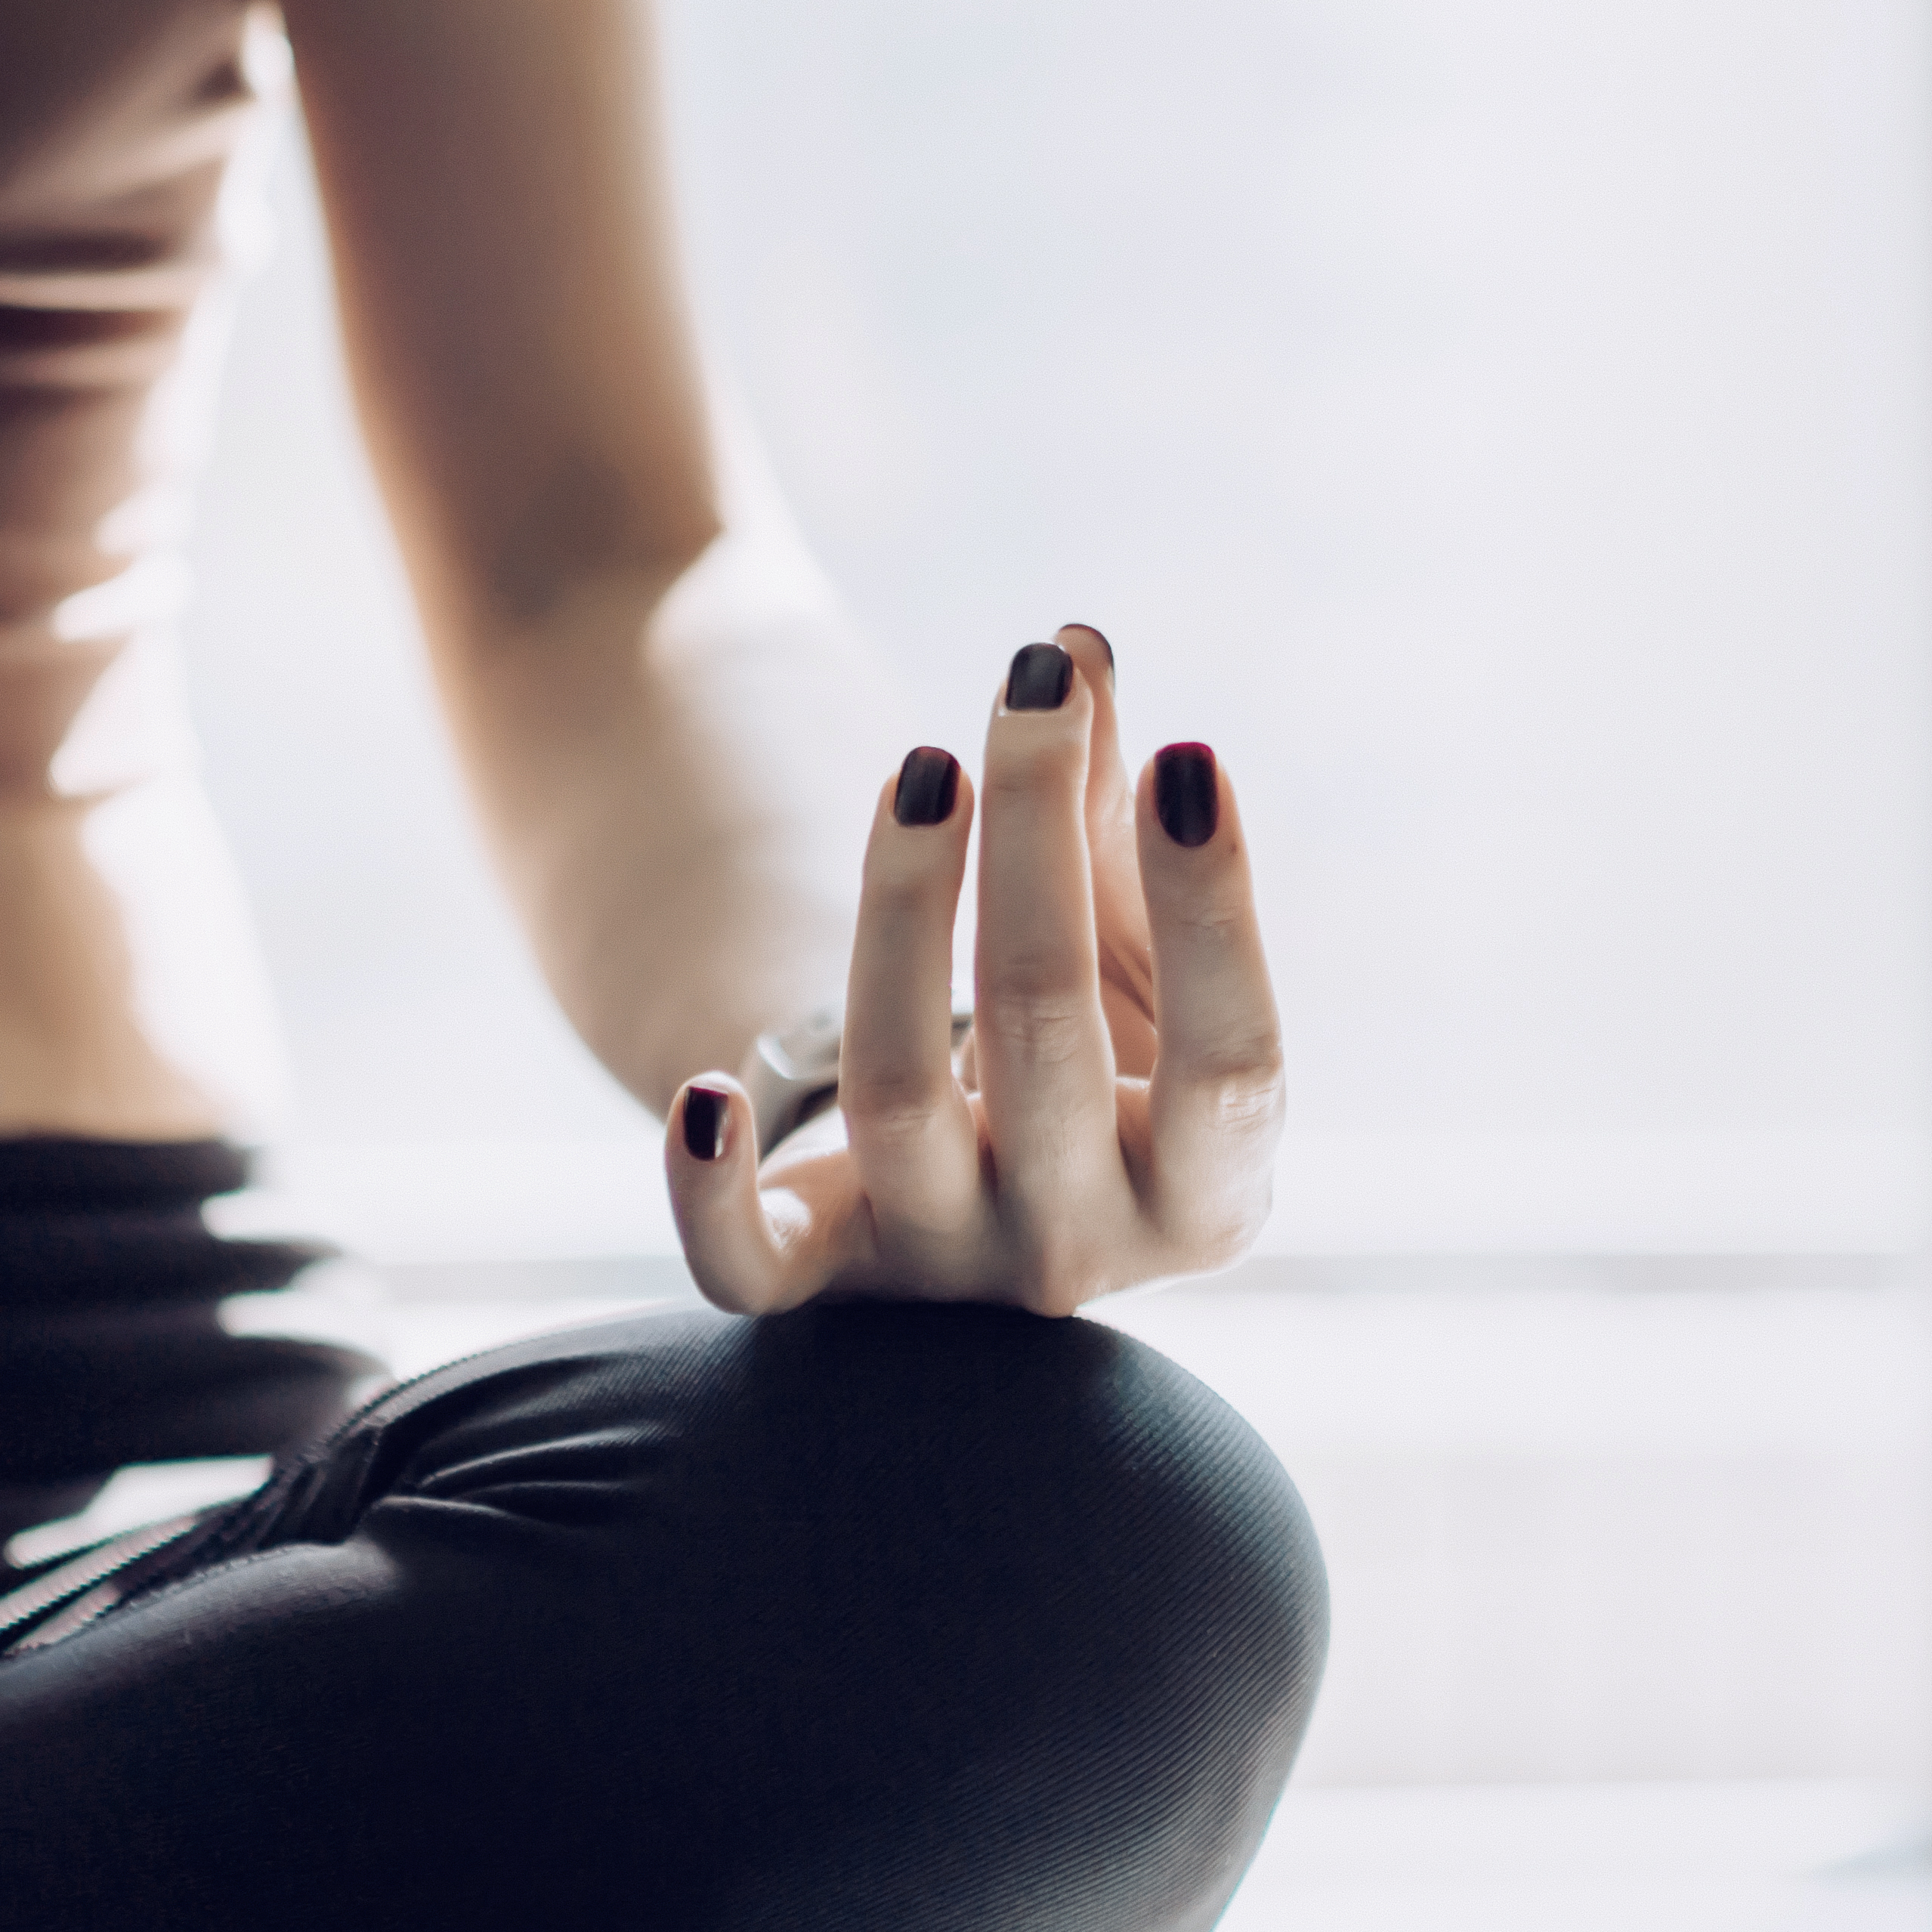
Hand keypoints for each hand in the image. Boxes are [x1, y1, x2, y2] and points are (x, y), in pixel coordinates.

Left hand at [665, 625, 1280, 1315]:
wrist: (979, 1193)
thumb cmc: (1083, 1046)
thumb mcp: (1119, 947)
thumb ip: (1108, 814)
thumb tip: (1076, 653)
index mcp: (1208, 1193)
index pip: (1231, 1063)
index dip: (1211, 908)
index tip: (1187, 756)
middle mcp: (1078, 1251)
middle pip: (1044, 1038)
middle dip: (1034, 842)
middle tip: (1029, 692)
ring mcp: (944, 1269)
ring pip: (896, 1099)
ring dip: (900, 913)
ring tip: (923, 769)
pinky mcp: (820, 1278)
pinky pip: (744, 1267)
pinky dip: (708, 1189)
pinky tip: (699, 1090)